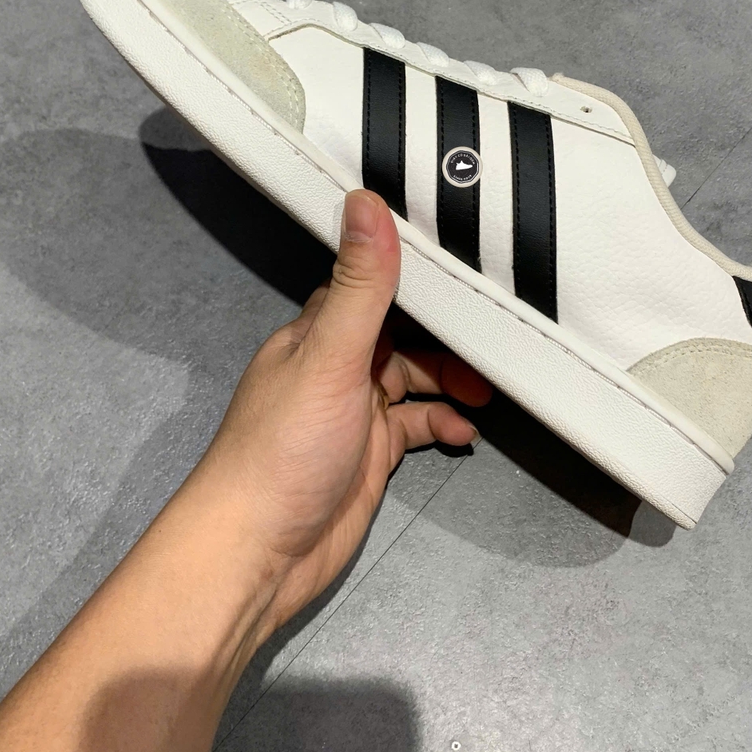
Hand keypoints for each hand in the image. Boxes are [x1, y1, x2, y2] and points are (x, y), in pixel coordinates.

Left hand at [196, 188, 491, 640]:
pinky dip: (440, 425)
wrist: (259, 552)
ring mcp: (353, 412)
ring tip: (486, 393)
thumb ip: (359, 286)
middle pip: (401, 335)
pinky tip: (464, 435)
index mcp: (318, 333)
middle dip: (446, 339)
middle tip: (492, 347)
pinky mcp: (369, 454)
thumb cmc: (288, 446)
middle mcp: (335, 365)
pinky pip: (413, 426)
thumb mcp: (331, 357)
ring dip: (448, 383)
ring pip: (411, 380)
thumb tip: (366, 199)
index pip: (372, 286)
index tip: (469, 270)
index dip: (417, 277)